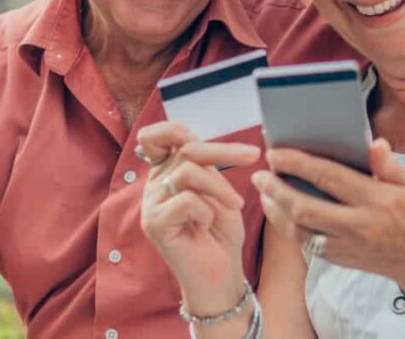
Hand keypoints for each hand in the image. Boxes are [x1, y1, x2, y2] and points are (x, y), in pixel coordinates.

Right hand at [138, 122, 260, 303]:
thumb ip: (205, 164)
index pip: (155, 137)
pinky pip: (187, 200)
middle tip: (253, 155)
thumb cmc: (221, 233)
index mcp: (164, 173)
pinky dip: (206, 211)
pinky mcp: (155, 225)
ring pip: (188, 172)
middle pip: (184, 149)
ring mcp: (151, 206)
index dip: (174, 128)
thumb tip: (200, 137)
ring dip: (219, 187)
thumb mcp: (217, 189)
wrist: (221, 276)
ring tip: (234, 205)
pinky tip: (206, 227)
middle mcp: (153, 186)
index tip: (202, 135)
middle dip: (224, 151)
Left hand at [251, 139, 404, 310]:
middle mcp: (359, 225)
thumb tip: (373, 142)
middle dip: (278, 190)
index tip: (276, 153)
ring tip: (264, 194)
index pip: (329, 177)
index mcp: (376, 200)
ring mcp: (349, 246)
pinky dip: (292, 230)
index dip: (298, 163)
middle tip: (260, 175)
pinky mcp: (344, 261)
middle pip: (306, 208)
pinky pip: (310, 246)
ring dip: (278, 212)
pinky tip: (282, 215)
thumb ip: (389, 165)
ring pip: (302, 232)